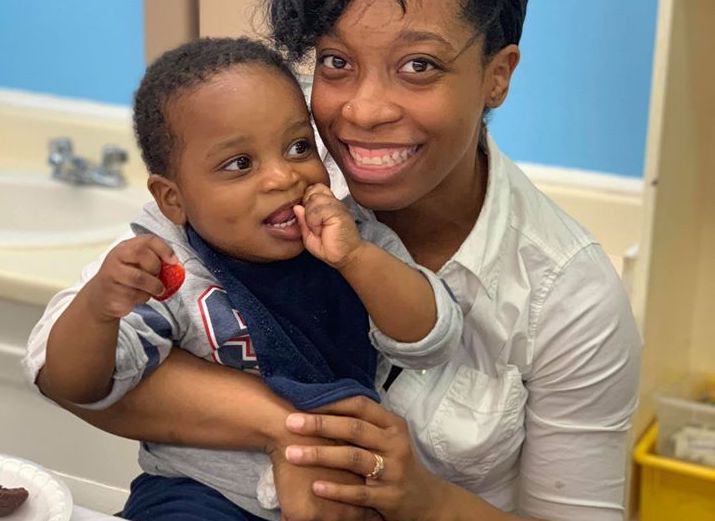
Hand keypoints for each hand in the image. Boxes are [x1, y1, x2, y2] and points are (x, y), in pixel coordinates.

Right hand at [84, 235, 176, 320]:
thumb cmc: (125, 276)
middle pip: (144, 257)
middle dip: (156, 269)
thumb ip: (153, 258)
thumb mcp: (136, 262)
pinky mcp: (112, 293)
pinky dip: (143, 297)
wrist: (101, 295)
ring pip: (140, 279)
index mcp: (125, 247)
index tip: (173, 261)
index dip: (164, 249)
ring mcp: (112, 275)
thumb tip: (175, 263)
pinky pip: (135, 295)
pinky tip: (139, 296)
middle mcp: (116, 257)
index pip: (147, 240)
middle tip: (159, 276)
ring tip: (156, 289)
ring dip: (153, 286)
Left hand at [282, 397, 449, 520]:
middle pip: (354, 429)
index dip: (332, 402)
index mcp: (392, 425)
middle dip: (320, 424)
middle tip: (290, 422)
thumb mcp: (387, 438)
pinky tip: (316, 486)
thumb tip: (321, 401)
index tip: (303, 400)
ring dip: (320, 455)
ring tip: (292, 454)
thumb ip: (363, 424)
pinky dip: (336, 489)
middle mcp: (395, 444)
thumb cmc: (396, 463)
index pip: (360, 406)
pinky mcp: (389, 497)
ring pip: (354, 458)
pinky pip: (359, 492)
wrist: (425, 501)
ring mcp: (393, 471)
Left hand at [294, 183, 365, 268]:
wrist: (347, 256)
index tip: (310, 217)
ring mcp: (338, 206)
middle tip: (314, 224)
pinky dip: (315, 222)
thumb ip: (302, 221)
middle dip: (308, 207)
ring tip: (318, 228)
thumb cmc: (331, 247)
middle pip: (312, 191)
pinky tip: (321, 230)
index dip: (307, 201)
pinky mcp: (340, 213)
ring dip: (311, 216)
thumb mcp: (309, 236)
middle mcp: (333, 202)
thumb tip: (296, 207)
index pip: (313, 188)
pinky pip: (319, 210)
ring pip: (314, 199)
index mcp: (327, 204)